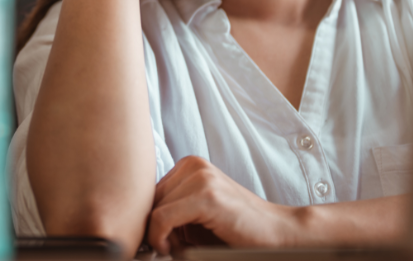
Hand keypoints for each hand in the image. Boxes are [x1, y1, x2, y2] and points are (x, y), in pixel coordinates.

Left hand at [147, 156, 298, 254]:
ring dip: (159, 236)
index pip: (148, 193)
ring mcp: (201, 177)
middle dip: (154, 229)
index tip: (161, 240)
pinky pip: (161, 218)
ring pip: (152, 210)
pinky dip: (160, 238)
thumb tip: (134, 225)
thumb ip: (168, 214)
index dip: (150, 222)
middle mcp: (193, 165)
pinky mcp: (207, 195)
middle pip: (148, 200)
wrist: (277, 234)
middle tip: (174, 247)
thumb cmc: (236, 231)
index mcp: (188, 166)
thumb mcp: (194, 218)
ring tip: (181, 246)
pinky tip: (176, 248)